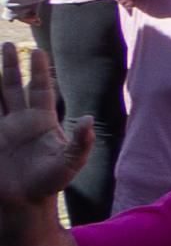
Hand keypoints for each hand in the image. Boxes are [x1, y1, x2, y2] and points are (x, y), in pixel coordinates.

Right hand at [0, 41, 96, 207]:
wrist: (23, 201)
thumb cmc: (50, 183)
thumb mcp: (70, 162)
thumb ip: (81, 142)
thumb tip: (88, 118)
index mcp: (42, 121)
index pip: (40, 90)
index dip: (38, 71)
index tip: (37, 50)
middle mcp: (20, 120)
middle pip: (14, 87)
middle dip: (10, 66)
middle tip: (6, 44)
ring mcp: (2, 129)